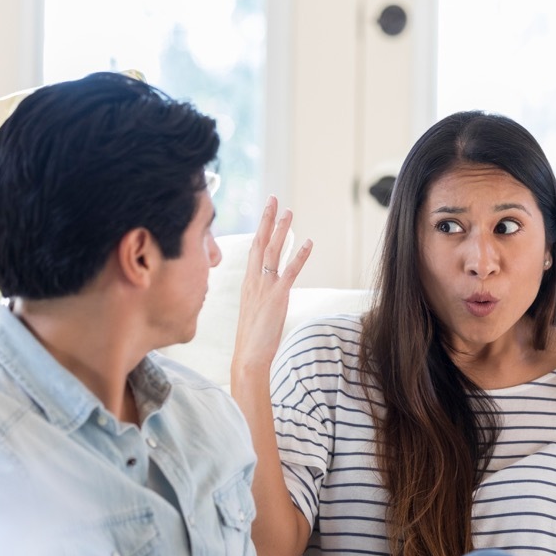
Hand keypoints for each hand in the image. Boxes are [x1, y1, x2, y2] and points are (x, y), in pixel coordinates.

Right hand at [231, 196, 312, 377]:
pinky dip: (299, 256)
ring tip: (289, 211)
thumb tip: (268, 291)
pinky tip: (308, 242)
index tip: (266, 211)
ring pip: (273, 251)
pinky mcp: (277, 297)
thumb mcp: (254, 310)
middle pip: (260, 242)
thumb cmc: (252, 338)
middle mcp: (254, 281)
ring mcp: (265, 287)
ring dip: (282, 230)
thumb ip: (260, 296)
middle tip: (275, 199)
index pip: (253, 248)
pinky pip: (289, 272)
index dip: (260, 228)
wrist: (248, 356)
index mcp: (247, 283)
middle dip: (267, 219)